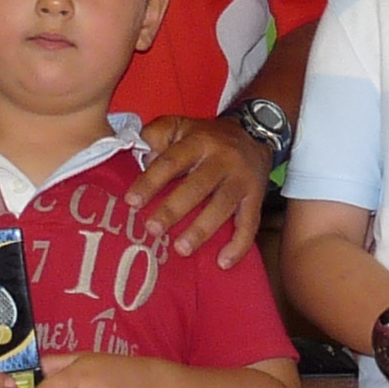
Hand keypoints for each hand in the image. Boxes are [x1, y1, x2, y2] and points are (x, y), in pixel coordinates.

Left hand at [128, 114, 275, 264]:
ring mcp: (241, 179)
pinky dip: (239, 245)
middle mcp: (222, 159)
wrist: (255, 131)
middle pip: (197, 186)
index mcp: (198, 142)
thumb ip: (156, 135)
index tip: (132, 202)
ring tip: (182, 249)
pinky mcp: (257, 197)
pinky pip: (250, 223)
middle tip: (153, 230)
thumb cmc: (206, 136)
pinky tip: (223, 262)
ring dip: (202, 230)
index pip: (170, 162)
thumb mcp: (179, 125)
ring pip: (222, 207)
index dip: (150, 182)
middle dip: (173, 209)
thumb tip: (141, 157)